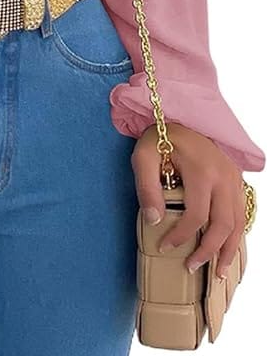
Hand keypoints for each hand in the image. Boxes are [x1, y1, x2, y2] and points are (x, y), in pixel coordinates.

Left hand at [132, 121, 244, 279]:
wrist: (182, 113)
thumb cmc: (161, 135)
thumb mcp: (143, 156)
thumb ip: (146, 187)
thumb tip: (154, 221)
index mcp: (202, 171)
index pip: (196, 216)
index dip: (181, 236)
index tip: (165, 247)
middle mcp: (224, 177)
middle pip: (223, 224)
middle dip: (208, 251)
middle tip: (191, 267)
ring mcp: (234, 178)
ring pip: (238, 222)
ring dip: (229, 249)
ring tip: (218, 272)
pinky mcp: (237, 178)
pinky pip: (242, 212)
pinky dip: (237, 234)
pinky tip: (229, 248)